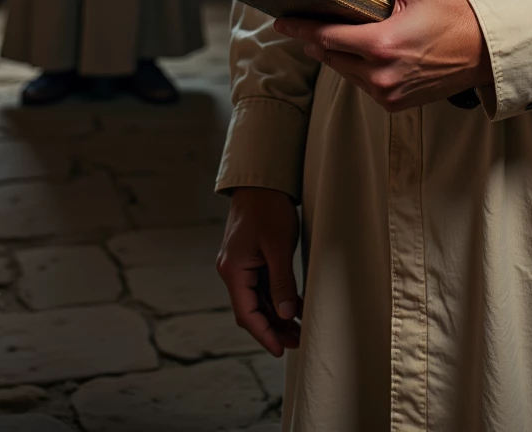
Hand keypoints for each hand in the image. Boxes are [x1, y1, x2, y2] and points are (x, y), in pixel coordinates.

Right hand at [217, 187, 300, 355]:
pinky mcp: (250, 257)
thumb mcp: (278, 247)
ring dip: (277, 314)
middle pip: (251, 309)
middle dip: (273, 327)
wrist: (261, 180)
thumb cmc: (268, 208)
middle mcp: (232, 270)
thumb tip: (287, 314)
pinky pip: (262, 285)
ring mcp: (240, 264)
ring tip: (299, 329)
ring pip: (258, 299)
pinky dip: (277, 298)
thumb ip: (281, 282)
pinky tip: (295, 307)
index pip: (246, 313)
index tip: (280, 351)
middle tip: (297, 342)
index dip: (264, 334)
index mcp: (233, 270)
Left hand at [274, 0, 492, 111]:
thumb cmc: (451, 13)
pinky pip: (363, 85)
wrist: (484, 50)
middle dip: (315, 39)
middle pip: (330, 56)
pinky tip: (364, 50)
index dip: (300, 28)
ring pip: (345, 72)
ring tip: (334, 32)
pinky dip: (357, 68)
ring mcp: (388, 94)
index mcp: (382, 45)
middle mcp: (381, 75)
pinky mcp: (396, 104)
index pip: (325, 37)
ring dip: (336, 53)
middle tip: (303, 21)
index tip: (281, 21)